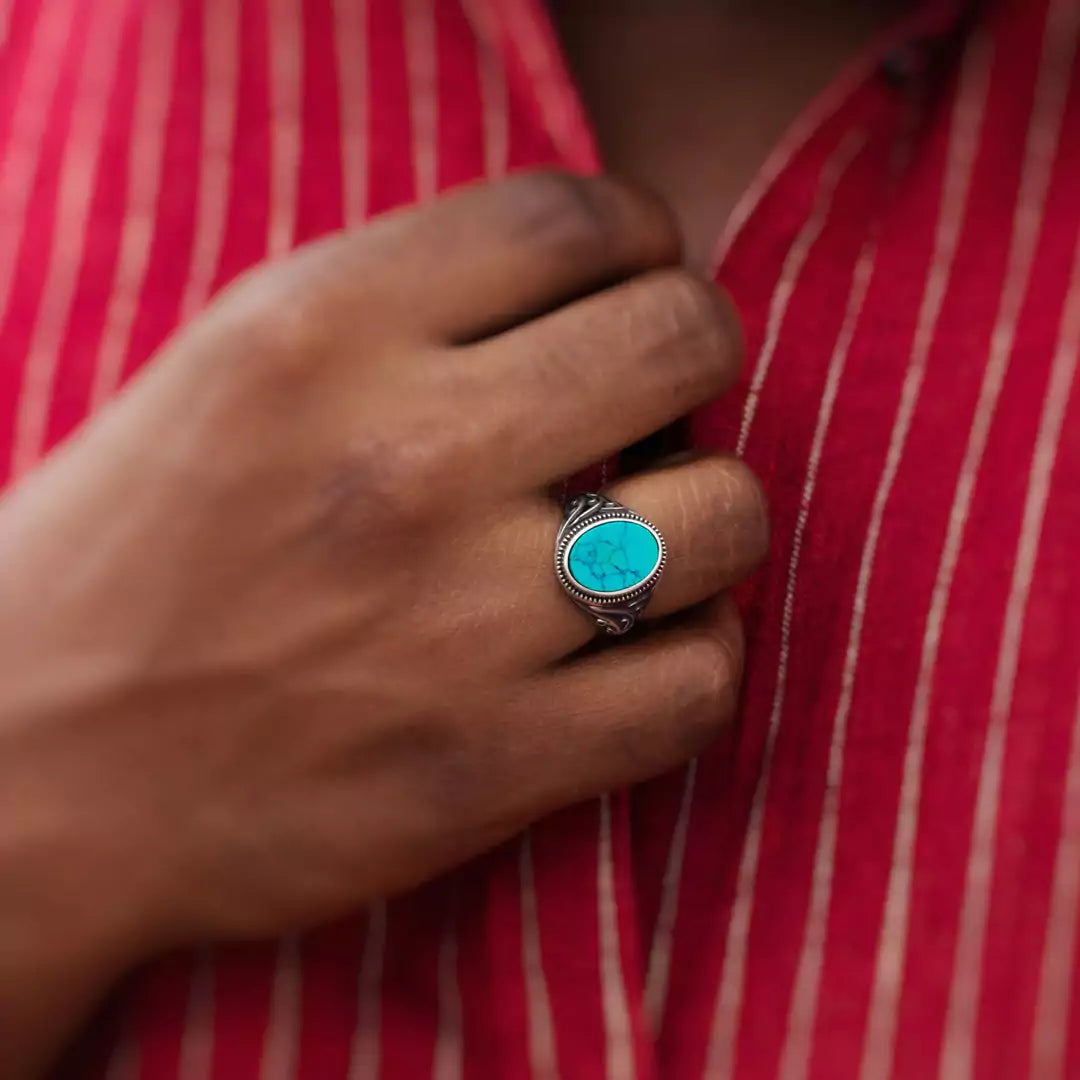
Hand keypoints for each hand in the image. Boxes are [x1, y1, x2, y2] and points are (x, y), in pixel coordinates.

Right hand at [0, 173, 765, 1072]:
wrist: (34, 772)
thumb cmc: (134, 555)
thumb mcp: (233, 367)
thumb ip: (408, 306)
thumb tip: (594, 285)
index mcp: (319, 331)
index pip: (576, 217)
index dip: (640, 240)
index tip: (631, 283)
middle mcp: (399, 462)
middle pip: (681, 339)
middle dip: (692, 358)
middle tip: (652, 408)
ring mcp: (454, 624)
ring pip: (724, 517)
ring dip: (708, 515)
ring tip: (649, 537)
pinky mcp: (487, 766)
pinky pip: (698, 685)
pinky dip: (699, 655)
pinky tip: (645, 648)